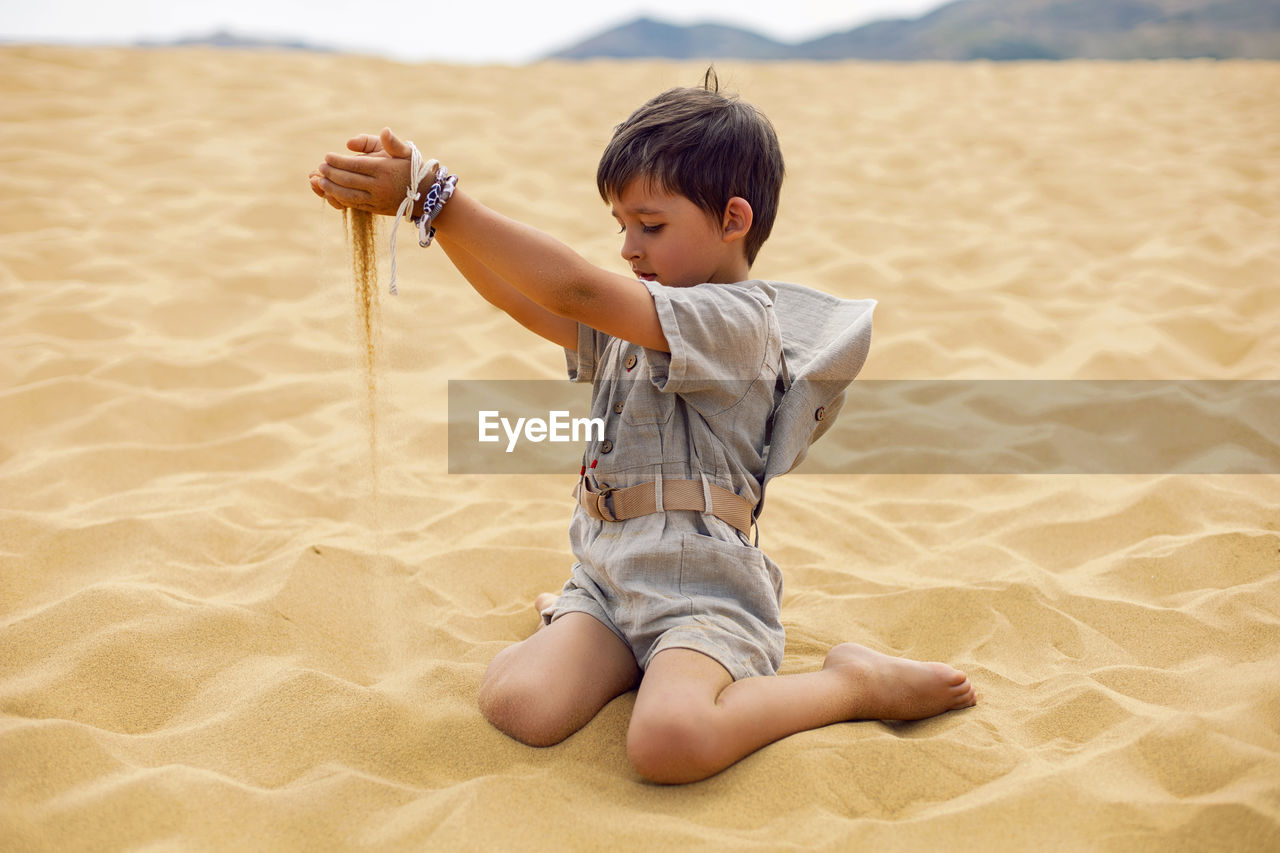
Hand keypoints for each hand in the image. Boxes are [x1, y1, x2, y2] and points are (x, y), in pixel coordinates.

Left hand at [308, 127, 423, 215]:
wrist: (426, 195)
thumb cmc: (413, 169)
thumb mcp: (406, 152)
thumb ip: (392, 142)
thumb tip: (384, 131)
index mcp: (384, 169)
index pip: (355, 164)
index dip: (338, 161)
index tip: (327, 156)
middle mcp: (379, 186)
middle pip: (348, 180)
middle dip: (331, 174)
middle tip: (320, 167)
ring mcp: (377, 200)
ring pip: (348, 195)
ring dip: (331, 188)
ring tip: (319, 181)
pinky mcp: (376, 209)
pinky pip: (354, 205)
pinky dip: (340, 199)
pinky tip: (331, 193)